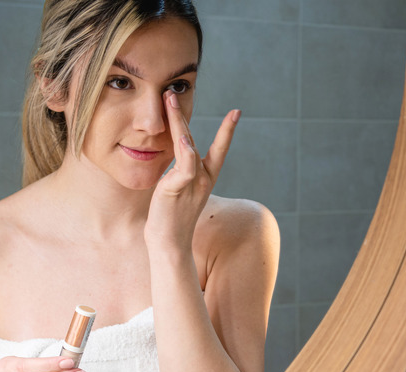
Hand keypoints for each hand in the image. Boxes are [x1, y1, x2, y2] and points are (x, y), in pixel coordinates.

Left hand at [144, 90, 240, 250]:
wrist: (169, 244)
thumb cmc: (170, 220)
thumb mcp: (177, 192)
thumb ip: (180, 176)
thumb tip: (177, 164)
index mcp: (204, 178)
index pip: (218, 149)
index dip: (227, 131)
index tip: (237, 112)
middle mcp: (203, 178)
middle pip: (193, 139)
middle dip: (181, 114)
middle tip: (172, 92)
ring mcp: (193, 182)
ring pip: (187, 145)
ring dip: (177, 120)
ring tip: (168, 100)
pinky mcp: (179, 187)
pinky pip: (185, 164)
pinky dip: (185, 149)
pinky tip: (181, 136)